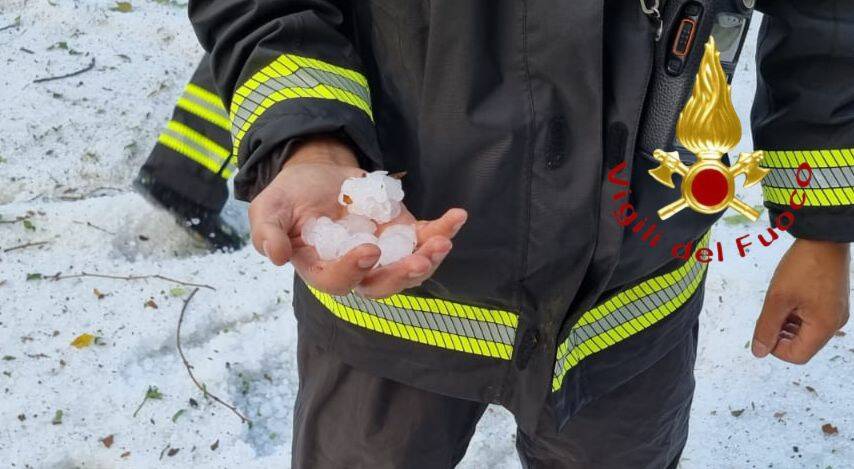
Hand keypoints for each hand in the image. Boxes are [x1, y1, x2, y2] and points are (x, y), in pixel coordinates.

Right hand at [248, 136, 466, 297]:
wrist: (318, 174)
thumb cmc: (290, 197)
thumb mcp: (269, 209)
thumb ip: (268, 232)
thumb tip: (276, 256)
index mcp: (321, 269)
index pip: (337, 282)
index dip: (353, 271)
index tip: (368, 249)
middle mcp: (356, 269)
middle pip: (381, 285)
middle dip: (402, 275)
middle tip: (420, 260)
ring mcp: (384, 254)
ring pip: (409, 269)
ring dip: (429, 258)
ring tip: (444, 240)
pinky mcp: (403, 234)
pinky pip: (426, 239)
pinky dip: (444, 230)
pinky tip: (457, 216)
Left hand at [752, 239, 849, 363]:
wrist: (824, 237)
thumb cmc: (802, 267)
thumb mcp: (777, 299)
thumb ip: (766, 328)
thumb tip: (758, 352)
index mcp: (824, 327)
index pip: (797, 356)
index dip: (775, 348)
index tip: (764, 328)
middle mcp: (835, 324)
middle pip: (803, 345)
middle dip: (781, 335)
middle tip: (769, 314)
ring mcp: (836, 313)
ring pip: (807, 332)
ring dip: (788, 325)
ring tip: (778, 303)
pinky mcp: (834, 302)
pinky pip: (813, 319)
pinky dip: (797, 315)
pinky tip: (787, 299)